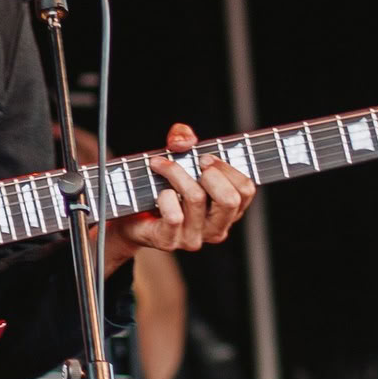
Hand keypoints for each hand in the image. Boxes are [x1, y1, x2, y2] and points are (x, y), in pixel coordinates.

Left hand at [105, 124, 255, 267]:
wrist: (131, 216)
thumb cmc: (161, 184)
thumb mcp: (176, 155)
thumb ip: (183, 137)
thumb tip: (184, 142)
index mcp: (227, 211)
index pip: (246, 191)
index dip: (228, 168)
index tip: (206, 158)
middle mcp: (215, 228)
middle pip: (229, 199)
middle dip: (211, 173)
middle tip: (195, 162)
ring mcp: (193, 238)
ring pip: (196, 198)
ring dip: (177, 173)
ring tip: (160, 165)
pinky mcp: (170, 241)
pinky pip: (174, 215)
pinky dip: (165, 196)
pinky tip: (159, 193)